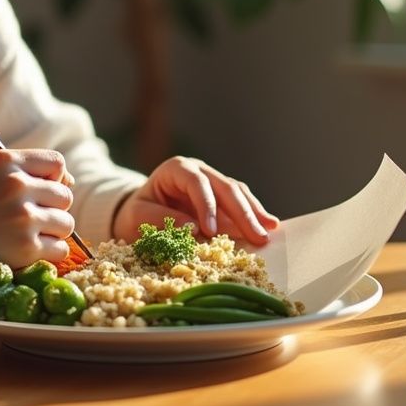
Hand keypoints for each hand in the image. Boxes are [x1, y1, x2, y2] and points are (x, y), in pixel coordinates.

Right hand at [0, 149, 75, 304]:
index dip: (53, 180)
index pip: (56, 164)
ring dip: (51, 233)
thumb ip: (16, 175)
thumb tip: (67, 181)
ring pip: (66, 224)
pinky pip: (59, 250)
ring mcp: (23, 217)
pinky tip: (24, 255)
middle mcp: (17, 184)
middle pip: (64, 195)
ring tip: (23, 239)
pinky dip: (47, 255)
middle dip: (52, 210)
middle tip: (26, 223)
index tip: (41, 194)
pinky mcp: (25, 248)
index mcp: (4, 161)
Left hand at [111, 156, 277, 245]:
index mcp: (176, 169)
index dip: (206, 205)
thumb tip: (195, 229)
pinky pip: (241, 204)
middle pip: (224, 187)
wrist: (137, 215)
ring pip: (238, 193)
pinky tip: (269, 226)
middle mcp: (199, 171)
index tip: (210, 231)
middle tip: (255, 236)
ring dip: (253, 213)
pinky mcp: (222, 199)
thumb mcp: (138, 217)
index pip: (196, 183)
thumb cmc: (136, 214)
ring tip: (268, 231)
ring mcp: (213, 183)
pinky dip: (253, 215)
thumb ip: (162, 220)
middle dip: (241, 212)